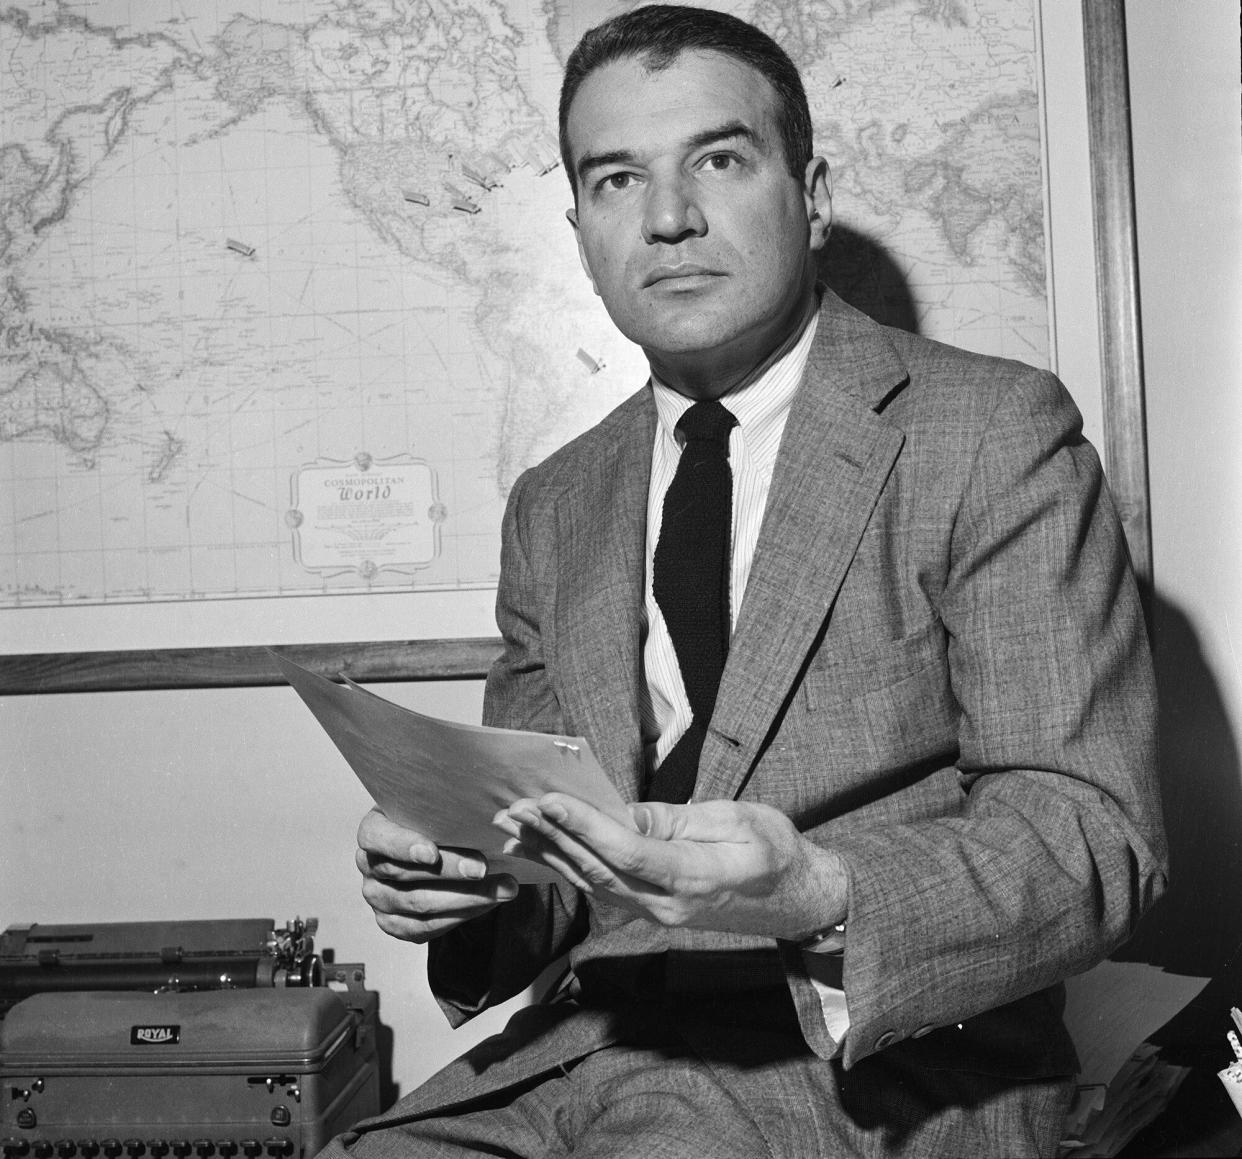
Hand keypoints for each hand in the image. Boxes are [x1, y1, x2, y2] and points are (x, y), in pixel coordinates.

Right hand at [356, 808, 517, 943]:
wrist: (441, 849)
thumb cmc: (438, 820)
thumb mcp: (437, 805)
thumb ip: (447, 804)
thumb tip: (488, 807)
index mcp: (373, 831)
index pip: (377, 837)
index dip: (403, 846)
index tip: (432, 853)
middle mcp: (369, 866)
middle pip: (403, 874)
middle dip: (448, 871)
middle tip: (482, 869)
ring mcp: (380, 899)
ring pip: (419, 904)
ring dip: (466, 897)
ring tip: (503, 888)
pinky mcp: (396, 925)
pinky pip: (426, 928)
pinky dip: (461, 916)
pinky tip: (488, 903)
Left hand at [492, 795, 845, 940]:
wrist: (799, 900)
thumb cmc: (776, 851)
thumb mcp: (738, 819)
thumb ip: (676, 821)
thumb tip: (622, 815)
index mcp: (696, 877)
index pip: (628, 851)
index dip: (585, 825)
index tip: (551, 798)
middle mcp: (669, 905)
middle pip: (599, 871)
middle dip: (554, 836)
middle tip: (515, 807)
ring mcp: (657, 915)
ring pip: (593, 885)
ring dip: (551, 854)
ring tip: (514, 827)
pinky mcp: (651, 911)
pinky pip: (602, 891)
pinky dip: (567, 869)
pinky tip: (543, 852)